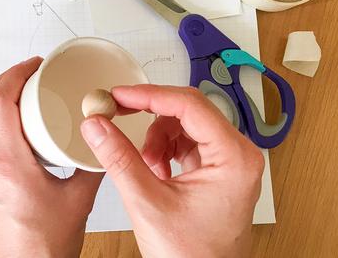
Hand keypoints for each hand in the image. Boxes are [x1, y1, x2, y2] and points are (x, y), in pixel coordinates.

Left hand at [0, 57, 103, 257]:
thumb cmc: (45, 243)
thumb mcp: (80, 199)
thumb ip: (92, 163)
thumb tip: (101, 135)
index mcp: (9, 164)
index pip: (0, 102)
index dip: (16, 74)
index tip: (37, 65)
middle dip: (7, 78)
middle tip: (34, 71)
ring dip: (0, 96)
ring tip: (28, 89)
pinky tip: (22, 119)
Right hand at [80, 85, 264, 257]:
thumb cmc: (193, 256)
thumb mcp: (147, 202)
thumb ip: (119, 159)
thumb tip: (98, 127)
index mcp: (234, 158)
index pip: (190, 106)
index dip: (150, 96)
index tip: (120, 96)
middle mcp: (239, 155)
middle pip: (189, 111)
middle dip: (150, 115)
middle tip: (119, 113)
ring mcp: (230, 162)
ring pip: (185, 125)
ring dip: (157, 138)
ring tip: (145, 165)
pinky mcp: (218, 170)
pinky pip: (187, 142)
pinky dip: (165, 150)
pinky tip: (155, 171)